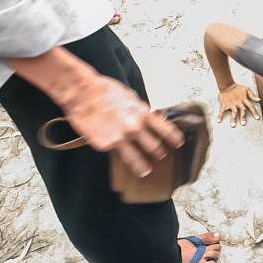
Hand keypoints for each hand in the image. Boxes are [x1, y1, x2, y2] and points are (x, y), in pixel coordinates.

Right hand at [58, 75, 183, 177]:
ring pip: (137, 159)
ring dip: (143, 166)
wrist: (83, 93)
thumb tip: (152, 117)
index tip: (178, 143)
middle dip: (159, 153)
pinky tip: (114, 151)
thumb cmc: (106, 91)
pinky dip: (116, 152)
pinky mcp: (105, 146)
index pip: (165, 130)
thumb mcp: (131, 97)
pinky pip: (115, 152)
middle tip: (160, 155)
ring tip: (146, 171)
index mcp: (143, 114)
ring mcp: (120, 139)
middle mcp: (134, 128)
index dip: (174, 138)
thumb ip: (141, 111)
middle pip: (154, 147)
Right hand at [217, 83, 260, 127]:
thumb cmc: (238, 87)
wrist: (227, 84)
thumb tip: (259, 100)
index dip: (254, 113)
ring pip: (233, 112)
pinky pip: (222, 110)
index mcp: (244, 99)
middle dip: (243, 117)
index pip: (251, 107)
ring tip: (233, 125)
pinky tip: (219, 121)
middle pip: (242, 111)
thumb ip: (253, 95)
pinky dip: (220, 115)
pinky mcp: (224, 104)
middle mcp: (238, 102)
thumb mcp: (247, 89)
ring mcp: (231, 103)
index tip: (257, 118)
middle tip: (243, 124)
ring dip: (233, 119)